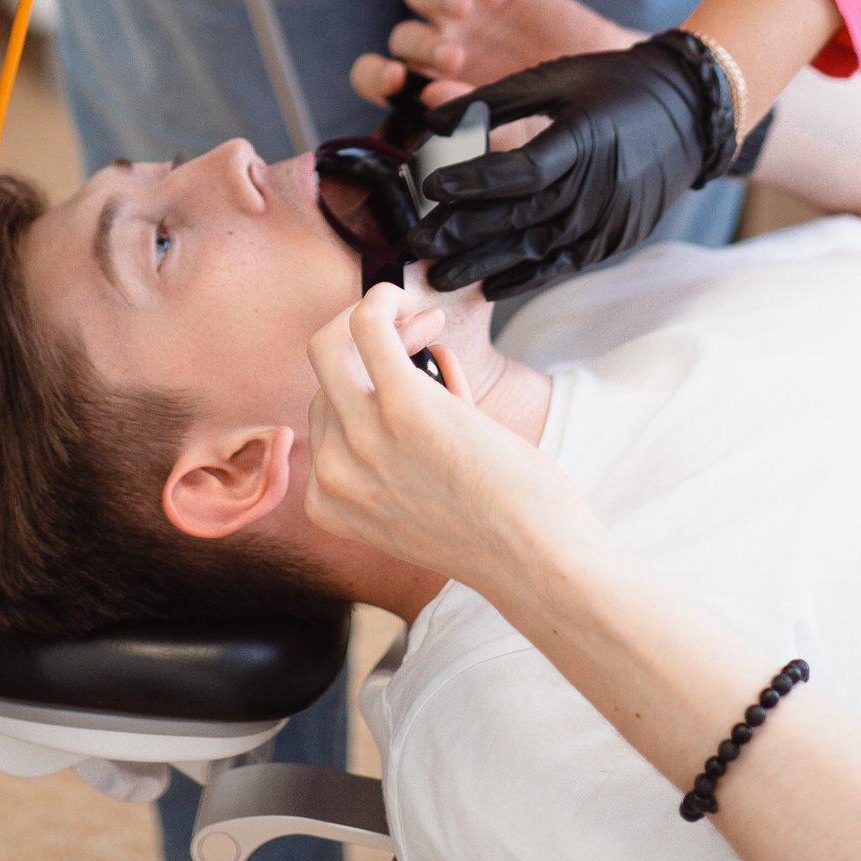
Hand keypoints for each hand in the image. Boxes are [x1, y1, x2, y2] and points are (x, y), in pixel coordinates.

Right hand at [304, 286, 589, 592]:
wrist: (536, 561)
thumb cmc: (497, 527)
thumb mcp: (419, 499)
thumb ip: (399, 445)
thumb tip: (425, 358)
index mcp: (328, 502)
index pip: (324, 412)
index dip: (363, 381)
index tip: (410, 368)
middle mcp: (331, 473)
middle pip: (325, 377)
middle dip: (367, 342)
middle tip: (421, 335)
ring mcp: (362, 440)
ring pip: (331, 343)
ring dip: (381, 318)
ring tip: (428, 324)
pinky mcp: (403, 407)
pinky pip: (366, 325)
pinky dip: (383, 299)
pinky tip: (410, 302)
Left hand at [350, 0, 631, 116]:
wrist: (612, 96)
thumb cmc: (553, 125)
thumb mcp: (517, 139)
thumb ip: (476, 131)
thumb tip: (432, 110)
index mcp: (432, 91)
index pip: (378, 78)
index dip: (376, 76)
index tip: (396, 81)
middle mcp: (442, 49)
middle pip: (403, 35)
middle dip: (420, 44)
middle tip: (452, 57)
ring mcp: (470, 16)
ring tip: (465, 10)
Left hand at [407, 32, 738, 299]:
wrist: (692, 113)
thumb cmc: (614, 83)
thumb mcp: (557, 76)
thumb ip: (495, 98)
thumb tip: (431, 117)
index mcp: (582, 137)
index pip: (520, 169)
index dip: (473, 181)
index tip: (427, 186)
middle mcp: (596, 185)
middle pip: (519, 216)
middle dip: (461, 233)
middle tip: (412, 245)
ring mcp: (609, 219)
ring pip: (536, 248)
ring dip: (484, 265)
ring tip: (437, 277)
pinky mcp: (616, 240)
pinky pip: (563, 264)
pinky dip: (525, 277)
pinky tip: (489, 287)